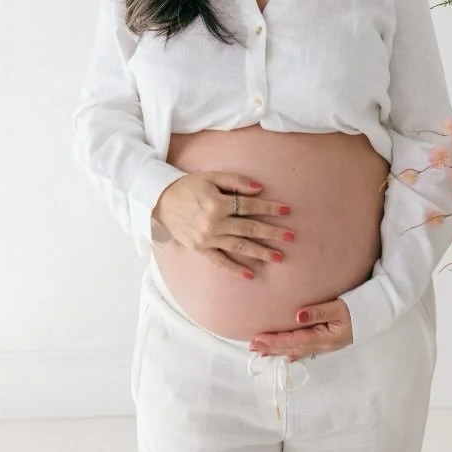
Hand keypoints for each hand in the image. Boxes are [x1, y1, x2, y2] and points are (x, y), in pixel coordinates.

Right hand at [151, 173, 292, 277]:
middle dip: (272, 233)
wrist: (160, 202)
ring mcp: (207, 238)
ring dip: (260, 252)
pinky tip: (250, 274)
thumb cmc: (187, 186)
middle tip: (291, 237)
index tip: (287, 211)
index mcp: (216, 203)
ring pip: (239, 246)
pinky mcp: (200, 249)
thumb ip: (235, 181)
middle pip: (249, 228)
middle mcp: (213, 223)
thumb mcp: (210, 177)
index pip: (249, 206)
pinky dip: (235, 269)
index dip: (269, 208)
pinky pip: (220, 261)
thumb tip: (259, 189)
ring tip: (279, 257)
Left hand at [249, 299, 352, 358]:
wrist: (374, 314)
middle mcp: (323, 344)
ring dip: (278, 350)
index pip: (295, 340)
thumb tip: (298, 315)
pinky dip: (292, 351)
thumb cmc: (357, 308)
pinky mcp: (325, 341)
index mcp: (325, 337)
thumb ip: (318, 311)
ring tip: (260, 351)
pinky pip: (305, 348)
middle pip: (293, 347)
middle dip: (271, 347)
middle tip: (252, 347)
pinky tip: (285, 355)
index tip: (258, 339)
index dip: (276, 341)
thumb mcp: (339, 308)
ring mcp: (324, 344)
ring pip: (297, 349)